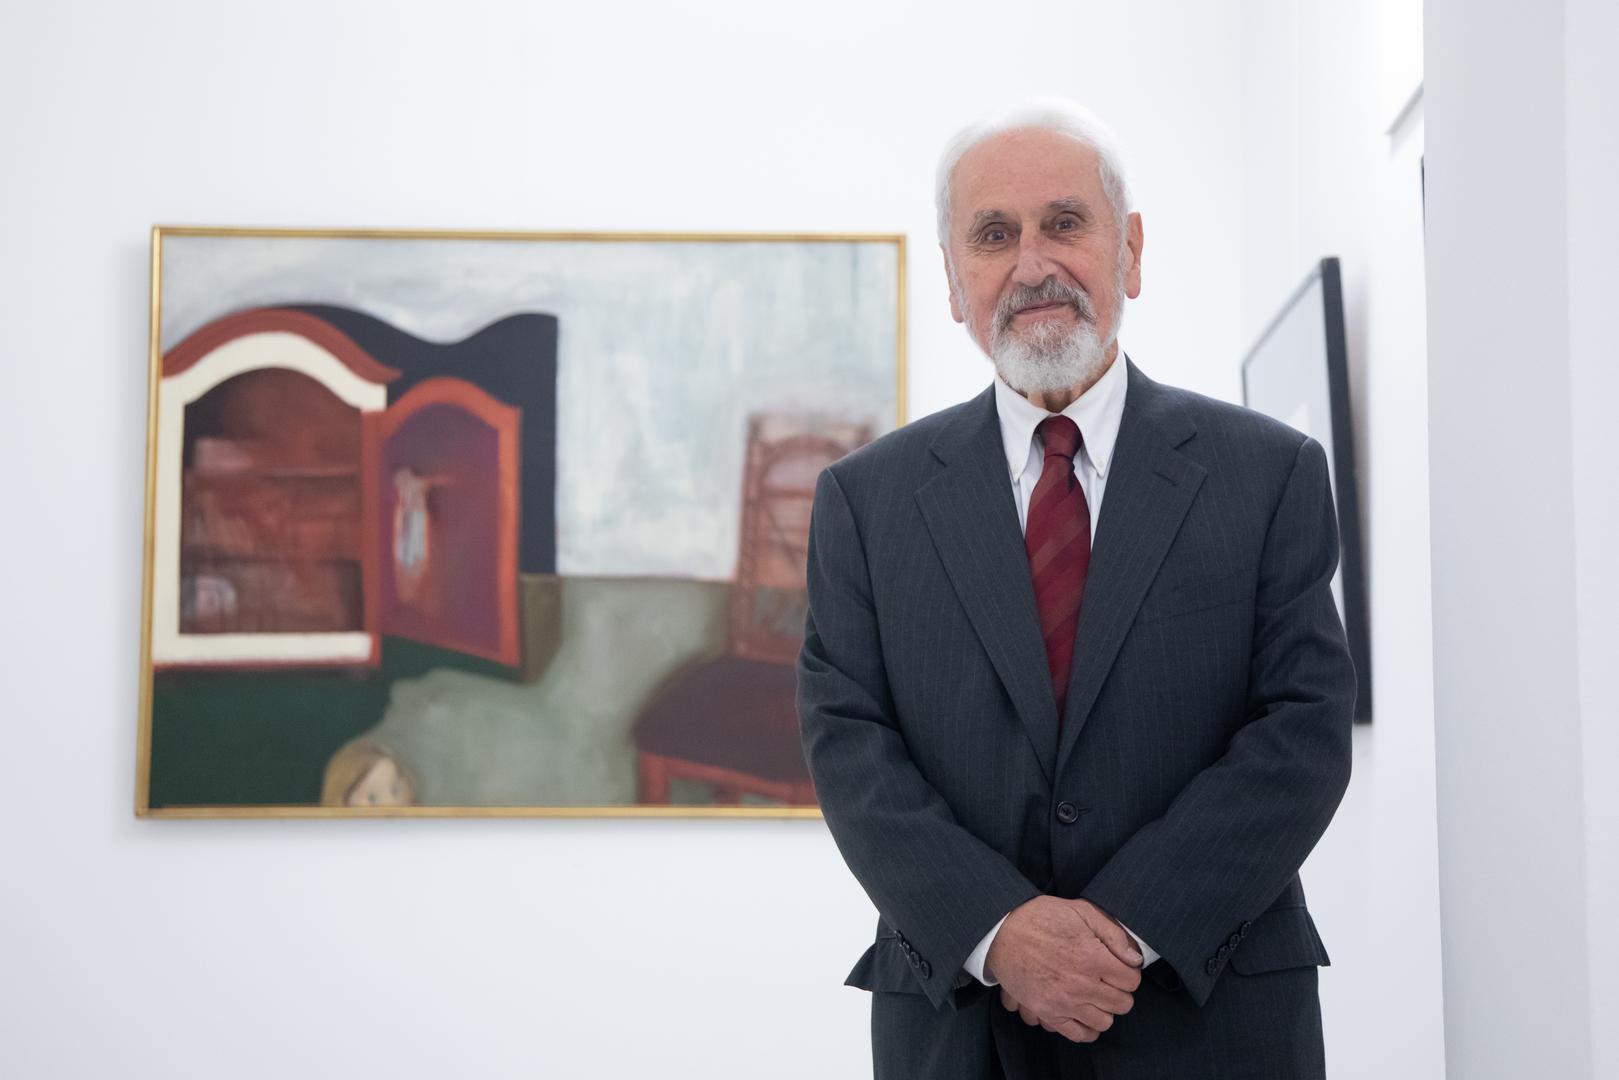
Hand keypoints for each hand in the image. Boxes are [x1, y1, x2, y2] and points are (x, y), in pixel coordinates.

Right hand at [985, 896, 1142, 1043]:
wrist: (1001, 931)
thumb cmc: (1041, 917)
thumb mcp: (1081, 911)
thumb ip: (1114, 934)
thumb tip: (1135, 959)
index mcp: (1093, 957)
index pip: (1132, 980)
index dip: (1129, 972)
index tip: (1119, 967)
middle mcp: (1082, 984)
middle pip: (1122, 1004)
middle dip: (1120, 991)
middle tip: (1108, 980)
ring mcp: (1064, 1002)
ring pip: (1104, 1022)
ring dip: (1104, 1009)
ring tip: (1095, 995)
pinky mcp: (1048, 1012)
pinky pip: (1079, 1034)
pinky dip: (1087, 1029)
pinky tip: (1084, 1013)